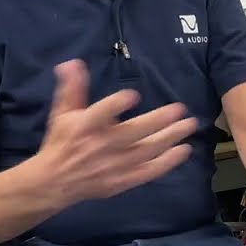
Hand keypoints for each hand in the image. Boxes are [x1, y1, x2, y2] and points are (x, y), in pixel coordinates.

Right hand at [37, 59, 195, 206]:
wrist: (55, 181)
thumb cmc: (62, 142)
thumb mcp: (63, 113)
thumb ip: (72, 88)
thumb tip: (73, 63)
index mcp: (86, 127)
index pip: (100, 114)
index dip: (116, 105)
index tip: (132, 95)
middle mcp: (102, 146)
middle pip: (134, 132)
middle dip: (158, 120)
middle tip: (181, 109)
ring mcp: (114, 165)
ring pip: (147, 150)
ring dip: (170, 137)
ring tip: (190, 124)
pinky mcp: (123, 180)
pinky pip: (149, 171)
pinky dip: (167, 162)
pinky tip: (184, 150)